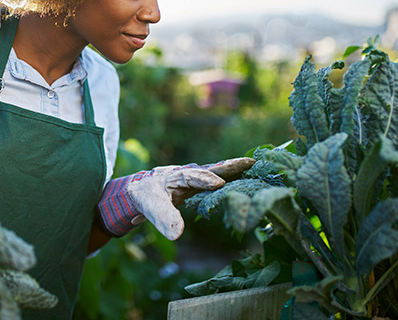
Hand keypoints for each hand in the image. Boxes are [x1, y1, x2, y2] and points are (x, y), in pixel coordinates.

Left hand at [98, 158, 254, 240]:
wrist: (143, 189)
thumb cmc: (147, 197)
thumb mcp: (152, 208)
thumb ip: (164, 218)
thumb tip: (177, 234)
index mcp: (175, 176)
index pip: (191, 177)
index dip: (204, 180)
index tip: (219, 184)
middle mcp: (189, 173)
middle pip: (211, 168)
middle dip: (229, 166)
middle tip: (250, 163)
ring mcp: (197, 177)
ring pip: (218, 172)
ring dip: (235, 170)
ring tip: (255, 167)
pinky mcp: (202, 183)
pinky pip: (220, 178)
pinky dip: (234, 177)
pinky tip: (248, 179)